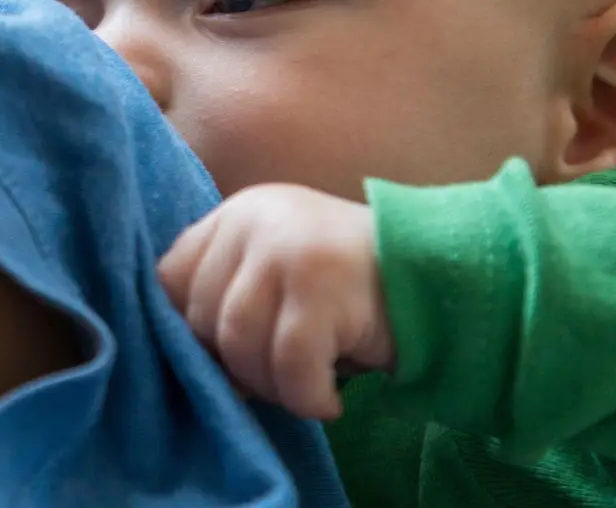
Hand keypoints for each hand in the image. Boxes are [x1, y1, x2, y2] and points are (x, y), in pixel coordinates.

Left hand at [158, 183, 393, 419]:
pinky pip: (288, 366)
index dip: (187, 329)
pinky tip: (329, 401)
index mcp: (238, 213)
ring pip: (238, 344)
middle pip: (199, 318)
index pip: (170, 278)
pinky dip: (306, 398)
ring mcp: (289, 250)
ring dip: (269, 386)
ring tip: (304, 389)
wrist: (445, 276)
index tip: (225, 357)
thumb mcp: (278, 269)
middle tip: (280, 377)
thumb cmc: (353, 288)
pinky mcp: (323, 288)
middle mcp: (256, 220)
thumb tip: (186, 359)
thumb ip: (229, 290)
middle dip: (234, 366)